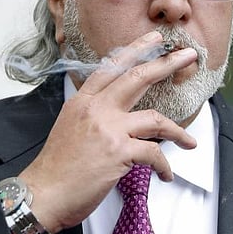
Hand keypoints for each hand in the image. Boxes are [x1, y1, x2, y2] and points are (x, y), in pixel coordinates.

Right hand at [19, 30, 198, 233]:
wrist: (43, 194)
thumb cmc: (57, 168)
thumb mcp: (69, 128)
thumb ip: (93, 115)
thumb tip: (117, 115)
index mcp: (82, 101)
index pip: (111, 67)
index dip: (135, 50)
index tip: (154, 39)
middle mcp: (96, 109)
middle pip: (138, 77)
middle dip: (167, 64)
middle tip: (188, 55)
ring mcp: (109, 129)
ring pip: (156, 119)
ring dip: (178, 132)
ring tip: (189, 141)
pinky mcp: (119, 152)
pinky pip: (154, 153)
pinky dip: (164, 166)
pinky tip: (166, 174)